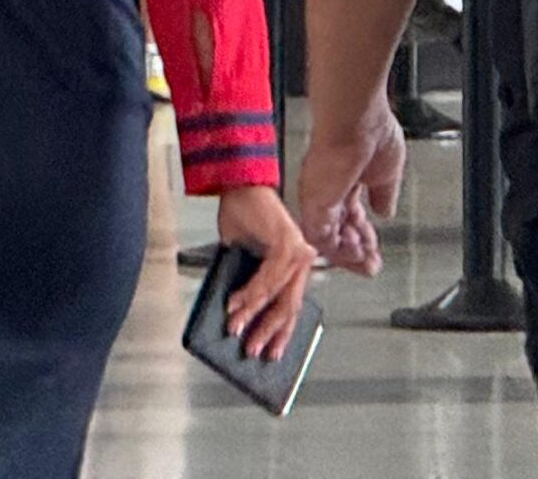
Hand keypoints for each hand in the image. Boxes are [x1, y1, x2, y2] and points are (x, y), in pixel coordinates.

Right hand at [217, 186, 317, 363]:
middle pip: (289, 306)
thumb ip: (248, 283)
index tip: (271, 353)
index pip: (291, 305)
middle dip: (268, 332)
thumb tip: (240, 316)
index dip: (280, 332)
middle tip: (253, 350)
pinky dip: (249, 295)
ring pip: (278, 296)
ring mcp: (297, 251)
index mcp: (295, 265)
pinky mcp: (287, 244)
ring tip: (237, 328)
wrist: (239, 184)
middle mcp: (302, 259)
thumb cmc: (244, 217)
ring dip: (253, 315)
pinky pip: (268, 280)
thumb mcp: (244, 258)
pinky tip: (235, 305)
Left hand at [287, 91, 408, 275]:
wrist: (356, 118)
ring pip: (326, 240)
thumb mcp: (388, 170)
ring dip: (348, 255)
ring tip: (366, 261)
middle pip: (337, 232)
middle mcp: (327, 189)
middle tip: (370, 265)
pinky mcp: (314, 202)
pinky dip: (338, 249)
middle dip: (356, 253)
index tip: (373, 251)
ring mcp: (319, 196)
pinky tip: (356, 252)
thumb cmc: (371, 130)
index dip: (363, 237)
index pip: (349, 217)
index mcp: (344, 178)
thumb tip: (385, 211)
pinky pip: (320, 237)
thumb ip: (384, 194)